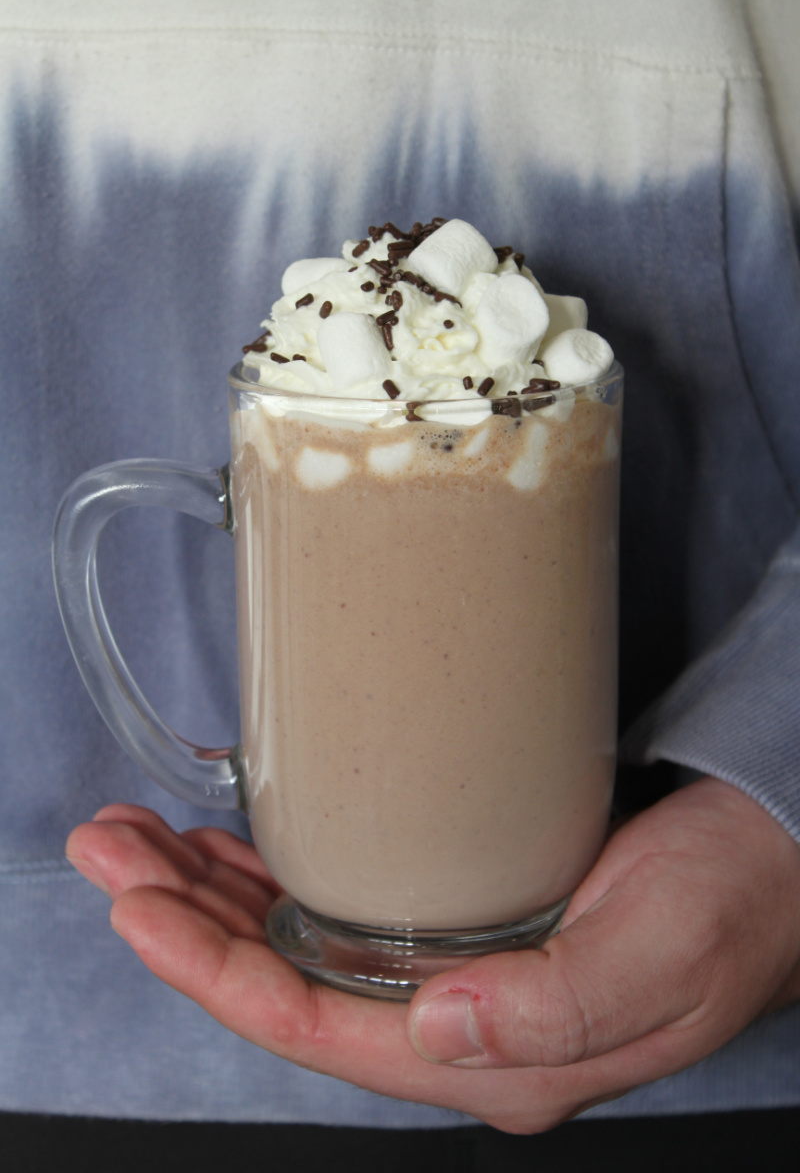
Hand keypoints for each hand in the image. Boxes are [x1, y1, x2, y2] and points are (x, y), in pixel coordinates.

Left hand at [66, 778, 799, 1132]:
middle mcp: (459, 1025)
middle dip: (185, 923)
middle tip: (109, 849)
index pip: (316, 1029)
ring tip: (142, 842)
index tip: (139, 909)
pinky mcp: (466, 915)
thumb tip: (432, 1032)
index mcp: (493, 1058)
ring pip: (303, 945)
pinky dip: (278, 873)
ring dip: (215, 895)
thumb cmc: (731, 899)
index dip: (213, 974)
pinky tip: (237, 845)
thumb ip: (553, 1011)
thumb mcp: (660, 951)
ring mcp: (458, 973)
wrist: (779, 855)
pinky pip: (344, 906)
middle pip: (287, 985)